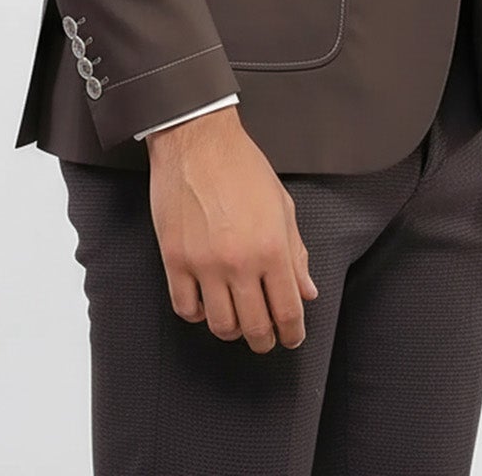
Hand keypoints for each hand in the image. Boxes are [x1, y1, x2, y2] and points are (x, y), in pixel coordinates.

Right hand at [146, 106, 318, 351]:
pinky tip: (206, 304)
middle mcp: (239, 262)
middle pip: (254, 327)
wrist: (197, 140)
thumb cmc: (242, 166)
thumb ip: (296, 252)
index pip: (288, 311)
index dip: (292, 334)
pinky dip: (197, 315)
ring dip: (232, 331)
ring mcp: (204, 264)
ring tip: (237, 321)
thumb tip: (307, 290)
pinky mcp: (175, 260)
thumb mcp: (281, 205)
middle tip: (266, 338)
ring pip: (220, 326)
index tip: (292, 338)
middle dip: (265, 340)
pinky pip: (185, 308)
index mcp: (272, 248)